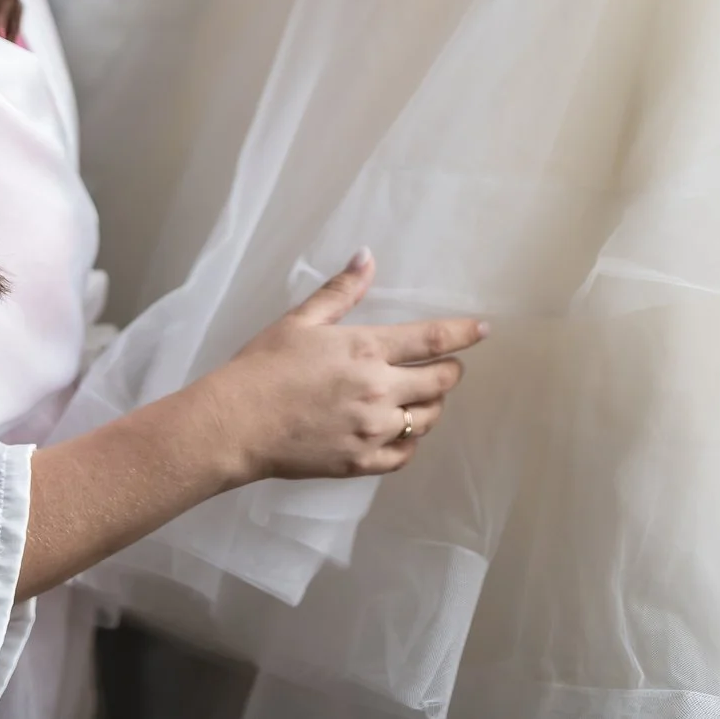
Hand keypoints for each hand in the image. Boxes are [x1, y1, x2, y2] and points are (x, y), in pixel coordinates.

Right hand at [191, 250, 487, 485]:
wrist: (235, 424)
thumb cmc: (263, 367)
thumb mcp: (300, 321)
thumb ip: (340, 291)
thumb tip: (367, 256)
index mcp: (366, 349)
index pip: (433, 340)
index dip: (464, 333)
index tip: (484, 330)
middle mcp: (379, 391)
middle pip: (441, 383)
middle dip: (451, 373)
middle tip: (446, 368)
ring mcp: (372, 430)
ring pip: (427, 419)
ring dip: (431, 406)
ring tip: (420, 398)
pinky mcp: (361, 462)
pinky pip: (404, 454)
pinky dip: (410, 441)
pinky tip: (401, 432)